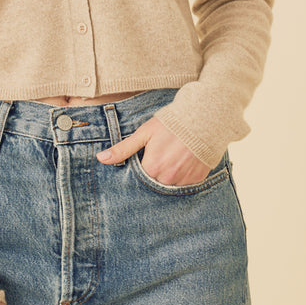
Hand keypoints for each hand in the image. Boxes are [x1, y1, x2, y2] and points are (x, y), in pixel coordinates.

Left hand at [96, 116, 210, 185]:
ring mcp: (184, 180)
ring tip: (170, 159)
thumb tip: (101, 159)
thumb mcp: (144, 133)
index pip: (138, 179)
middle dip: (152, 173)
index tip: (143, 159)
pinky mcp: (197, 179)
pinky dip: (181, 176)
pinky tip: (182, 162)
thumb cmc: (171, 124)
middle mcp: (168, 178)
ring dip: (166, 176)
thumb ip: (123, 149)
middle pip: (153, 183)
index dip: (139, 168)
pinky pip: (184, 185)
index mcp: (152, 167)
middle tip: (158, 157)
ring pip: (168, 186)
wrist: (204, 119)